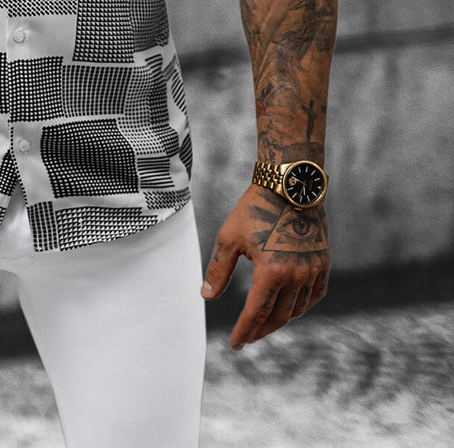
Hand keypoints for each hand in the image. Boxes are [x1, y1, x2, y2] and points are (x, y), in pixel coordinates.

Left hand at [201, 185, 329, 348]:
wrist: (288, 185)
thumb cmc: (254, 208)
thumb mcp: (229, 238)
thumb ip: (218, 270)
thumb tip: (206, 295)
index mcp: (271, 272)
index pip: (255, 313)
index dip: (244, 331)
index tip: (235, 344)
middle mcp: (296, 276)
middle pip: (278, 316)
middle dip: (260, 330)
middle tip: (248, 337)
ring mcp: (313, 270)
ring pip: (297, 308)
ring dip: (280, 319)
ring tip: (264, 322)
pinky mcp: (323, 262)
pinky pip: (315, 295)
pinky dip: (302, 305)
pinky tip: (290, 307)